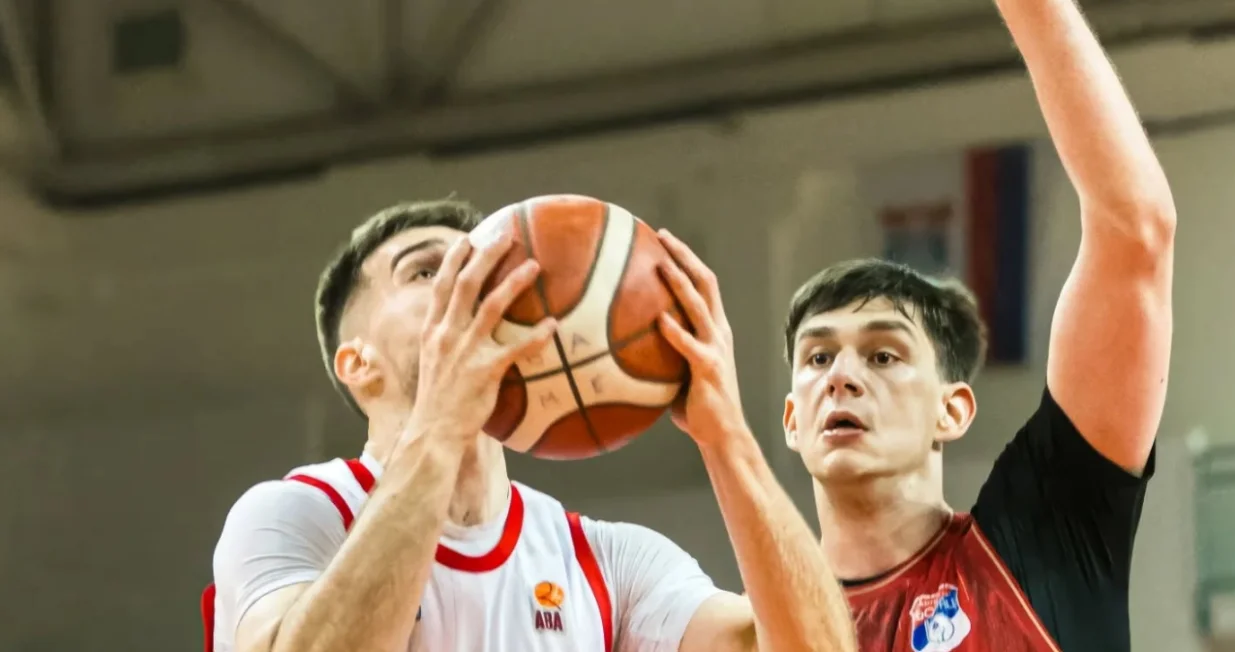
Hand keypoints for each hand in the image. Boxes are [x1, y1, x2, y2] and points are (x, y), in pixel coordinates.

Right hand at [411, 233, 556, 441]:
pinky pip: (516, 348)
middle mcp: (447, 334)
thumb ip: (447, 337)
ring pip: (491, 307)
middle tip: (505, 235)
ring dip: (513, 283)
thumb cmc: (439, 398)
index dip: (454, 259)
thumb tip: (466, 321)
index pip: (441, 285)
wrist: (434, 432)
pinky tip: (554, 325)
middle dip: (484, 256)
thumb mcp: (433, 361)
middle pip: (465, 284)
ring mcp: (465, 351)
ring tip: (534, 265)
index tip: (468, 238)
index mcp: (433, 330)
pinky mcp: (485, 371)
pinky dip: (536, 336)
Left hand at [655, 229, 747, 447]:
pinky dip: (675, 331)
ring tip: (660, 264)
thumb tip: (623, 342)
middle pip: (705, 282)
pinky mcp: (709, 368)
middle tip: (662, 235)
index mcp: (714, 329)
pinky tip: (658, 319)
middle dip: (684, 256)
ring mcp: (716, 348)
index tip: (664, 239)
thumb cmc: (695, 405)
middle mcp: (719, 332)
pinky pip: (689, 345)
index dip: (686, 258)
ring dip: (680, 283)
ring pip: (700, 306)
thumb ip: (662, 351)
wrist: (722, 433)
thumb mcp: (678, 370)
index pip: (703, 284)